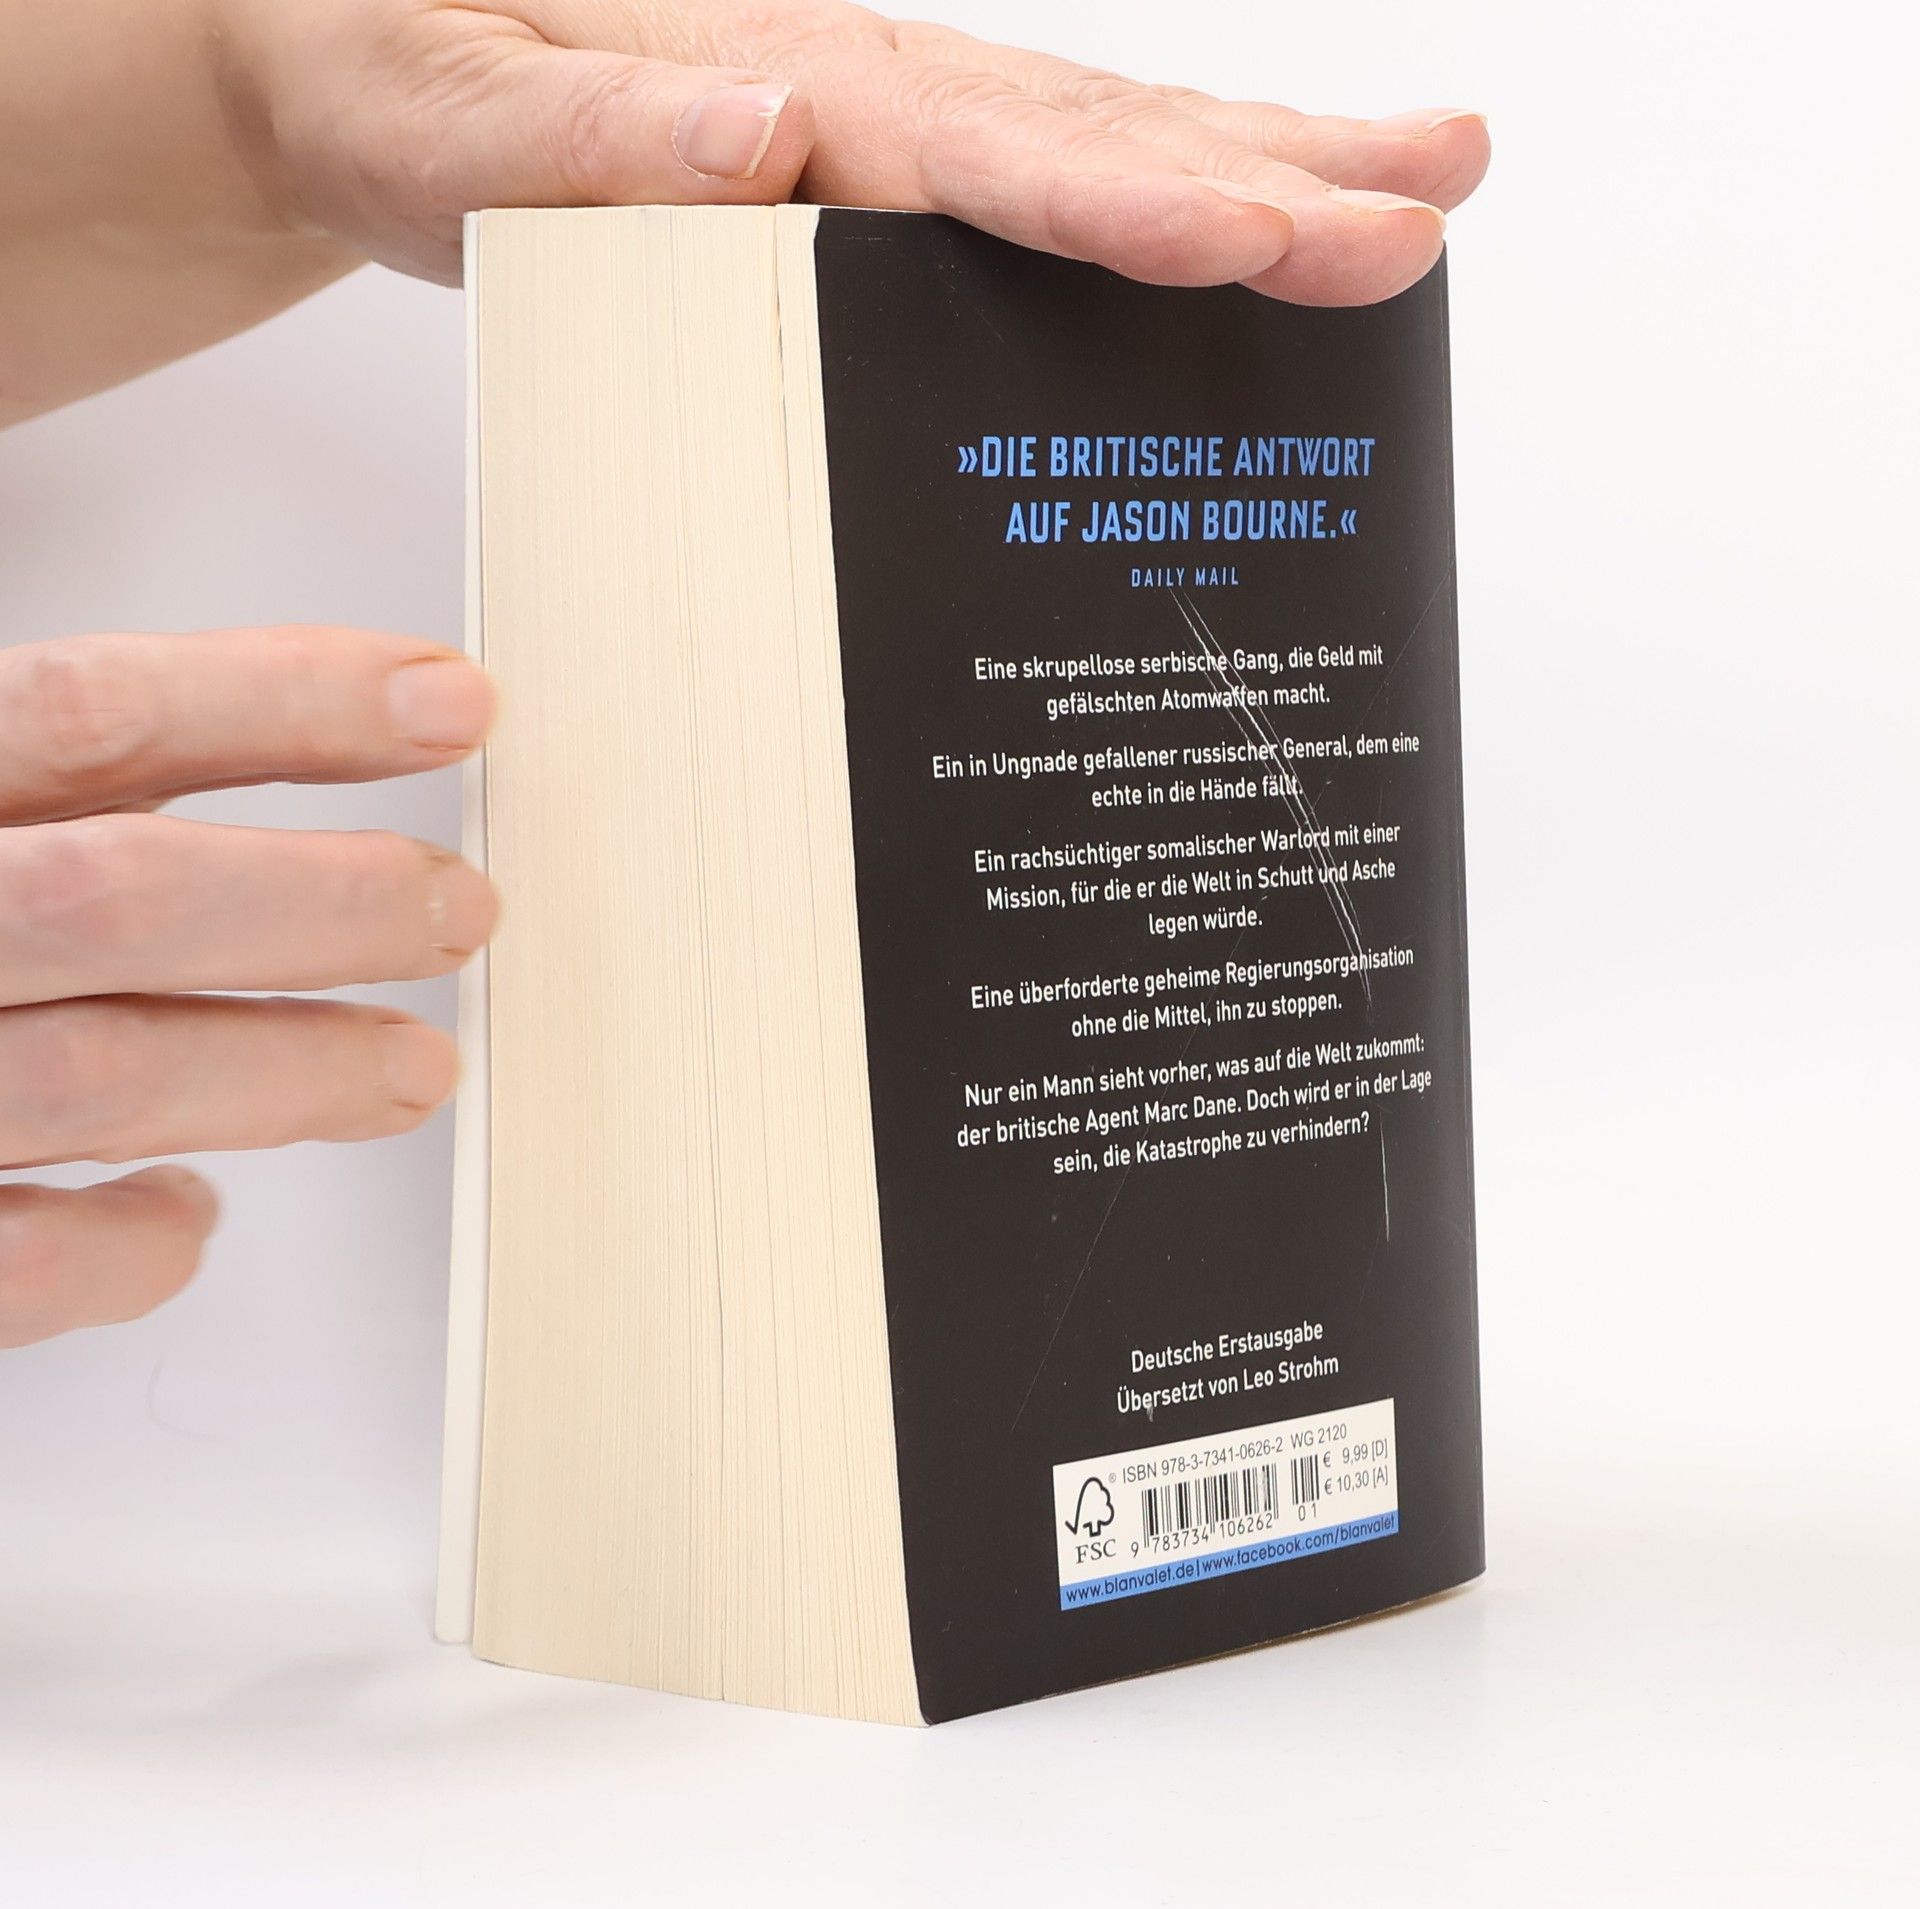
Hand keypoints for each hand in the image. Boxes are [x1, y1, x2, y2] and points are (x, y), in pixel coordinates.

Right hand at [0, 628, 496, 1346]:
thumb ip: (19, 785)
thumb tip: (234, 754)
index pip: (93, 712)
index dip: (290, 699)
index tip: (451, 700)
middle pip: (122, 893)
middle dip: (324, 902)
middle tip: (464, 910)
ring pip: (99, 1073)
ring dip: (286, 1073)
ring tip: (412, 1067)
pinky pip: (12, 1267)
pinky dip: (128, 1247)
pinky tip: (185, 1217)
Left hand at [218, 0, 1487, 306]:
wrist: (362, 54)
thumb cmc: (402, 84)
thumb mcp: (455, 122)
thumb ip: (592, 146)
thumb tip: (765, 134)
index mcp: (778, 87)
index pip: (982, 158)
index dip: (1130, 200)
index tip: (1266, 233)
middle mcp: (858, 90)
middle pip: (1094, 132)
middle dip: (1269, 175)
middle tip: (1430, 209)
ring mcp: (882, 117)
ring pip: (1102, 134)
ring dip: (1268, 157)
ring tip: (1427, 180)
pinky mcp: (874, 156)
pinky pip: (1045, 170)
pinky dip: (1168, 181)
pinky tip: (1256, 199)